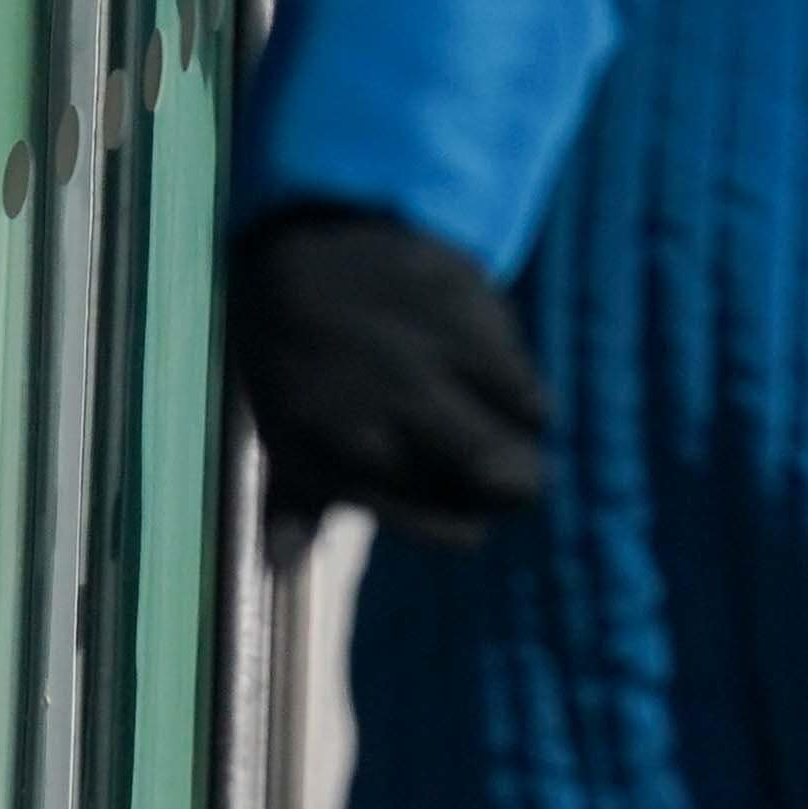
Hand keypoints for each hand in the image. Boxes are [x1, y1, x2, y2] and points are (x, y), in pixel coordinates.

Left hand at [230, 204, 550, 543]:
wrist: (308, 246)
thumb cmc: (296, 352)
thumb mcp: (281, 424)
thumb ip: (290, 497)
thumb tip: (281, 562)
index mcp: (339, 452)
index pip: (444, 525)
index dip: (462, 525)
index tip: (465, 513)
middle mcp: (387, 413)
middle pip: (500, 482)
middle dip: (514, 488)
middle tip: (512, 477)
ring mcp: (429, 364)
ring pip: (522, 438)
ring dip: (522, 440)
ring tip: (504, 425)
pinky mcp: (467, 319)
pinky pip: (527, 385)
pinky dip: (524, 393)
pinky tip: (499, 378)